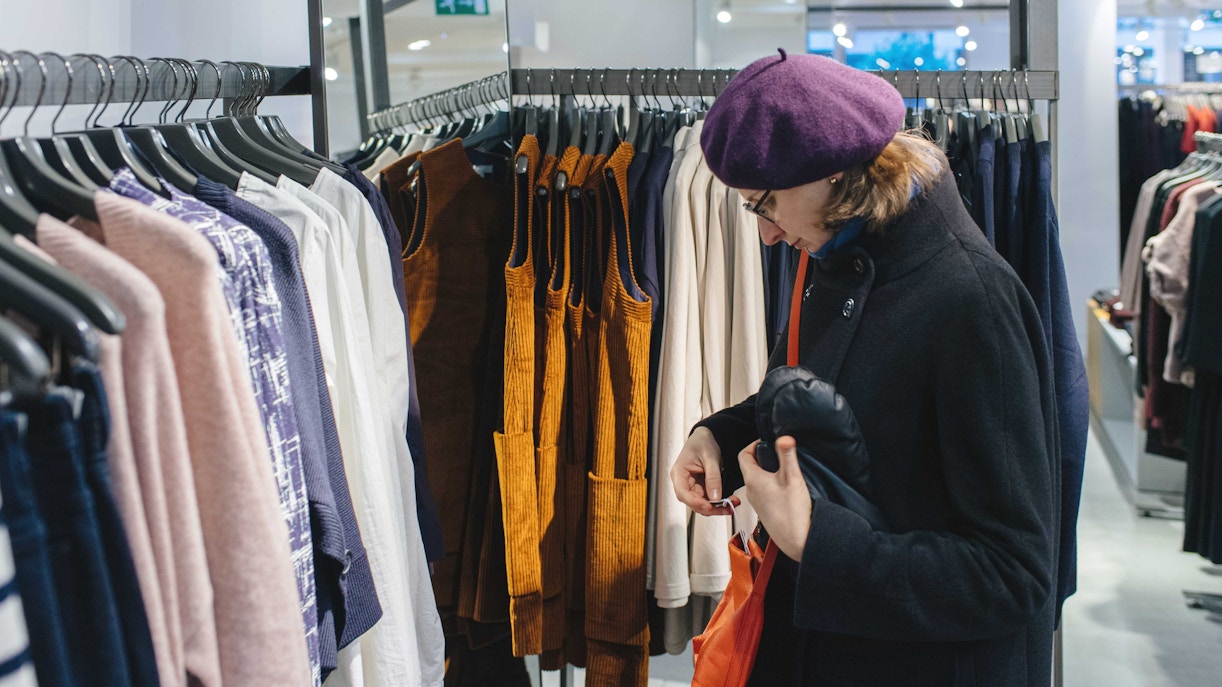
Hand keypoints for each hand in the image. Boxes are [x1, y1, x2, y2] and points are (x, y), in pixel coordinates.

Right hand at [671, 427, 740, 516]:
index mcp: (679, 473)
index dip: (695, 503)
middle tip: (727, 508)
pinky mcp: (700, 489)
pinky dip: (719, 502)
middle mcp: (682, 482)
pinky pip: (708, 500)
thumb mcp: (710, 457)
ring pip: (701, 504)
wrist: (706, 437)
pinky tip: (730, 501)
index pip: (682, 493)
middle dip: (710, 508)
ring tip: (732, 504)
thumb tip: (715, 497)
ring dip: (716, 507)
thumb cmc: (703, 443)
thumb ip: (713, 477)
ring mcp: (691, 487)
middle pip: (692, 502)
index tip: (709, 506)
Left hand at [739, 436, 811, 560]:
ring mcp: (757, 501)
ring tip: (782, 468)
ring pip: (756, 480)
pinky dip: (770, 484)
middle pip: (750, 467)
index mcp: (753, 480)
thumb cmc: (792, 512)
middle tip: (776, 453)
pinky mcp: (764, 510)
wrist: (796, 539)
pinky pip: (763, 491)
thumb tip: (784, 438)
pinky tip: (785, 487)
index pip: (743, 455)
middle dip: (762, 457)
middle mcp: (751, 491)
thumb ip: (787, 456)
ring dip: (766, 471)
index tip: (766, 441)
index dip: (753, 445)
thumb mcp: (792, 478)